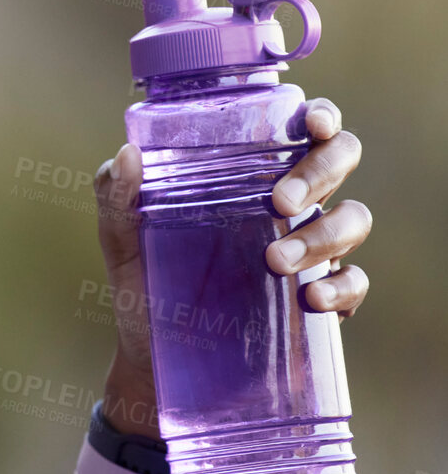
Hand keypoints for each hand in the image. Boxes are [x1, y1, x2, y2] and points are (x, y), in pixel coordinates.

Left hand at [90, 98, 372, 437]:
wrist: (153, 357)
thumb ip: (118, 197)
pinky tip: (312, 299)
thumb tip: (127, 154)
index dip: (319, 117)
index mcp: (250, 174)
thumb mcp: (122, 239)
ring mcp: (311, 248)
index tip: (309, 124)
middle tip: (280, 203)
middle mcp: (290, 203)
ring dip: (322, 236)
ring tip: (274, 261)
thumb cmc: (143, 282)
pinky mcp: (321, 297)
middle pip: (340, 161)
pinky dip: (343, 287)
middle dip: (320, 172)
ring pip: (352, 219)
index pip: (301, 128)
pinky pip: (355, 283)